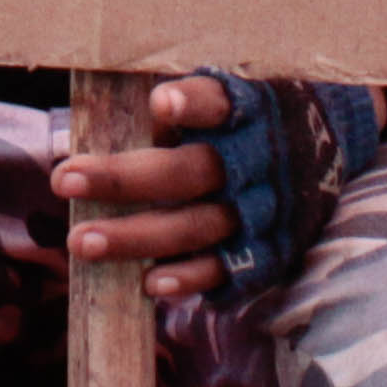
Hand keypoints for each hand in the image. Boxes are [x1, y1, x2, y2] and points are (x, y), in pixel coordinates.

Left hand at [51, 75, 242, 303]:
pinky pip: (223, 269)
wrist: (321, 169)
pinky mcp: (262, 254)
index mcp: (248, 114)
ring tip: (81, 241)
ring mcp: (259, 214)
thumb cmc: (247, 128)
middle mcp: (255, 164)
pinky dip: (187, 278)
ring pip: (195, 226)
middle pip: (189, 172)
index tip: (157, 102)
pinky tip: (147, 283)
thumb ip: (173, 114)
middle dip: (124, 179)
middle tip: (64, 180)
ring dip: (137, 237)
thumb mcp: (226, 107)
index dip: (194, 103)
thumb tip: (91, 129)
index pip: (222, 104)